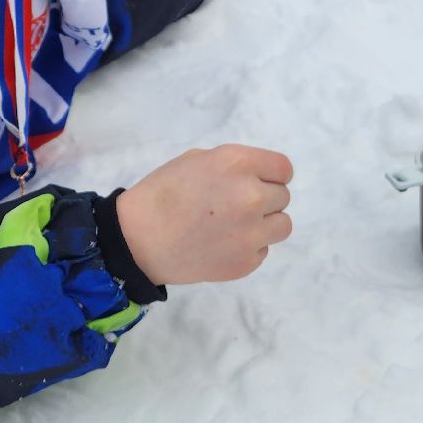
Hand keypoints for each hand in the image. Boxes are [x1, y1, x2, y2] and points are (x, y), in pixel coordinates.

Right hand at [117, 144, 293, 285]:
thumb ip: (233, 166)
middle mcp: (251, 196)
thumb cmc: (162, 192)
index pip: (283, 169)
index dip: (270, 174)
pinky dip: (248, 247)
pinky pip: (263, 250)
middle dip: (263, 199)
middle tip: (233, 206)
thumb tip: (258, 178)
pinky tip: (221, 244)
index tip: (256, 181)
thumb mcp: (196, 160)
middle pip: (282, 197)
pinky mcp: (246, 262)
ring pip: (282, 225)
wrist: (138, 239)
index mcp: (237, 164)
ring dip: (264, 224)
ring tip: (235, 226)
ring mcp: (251, 233)